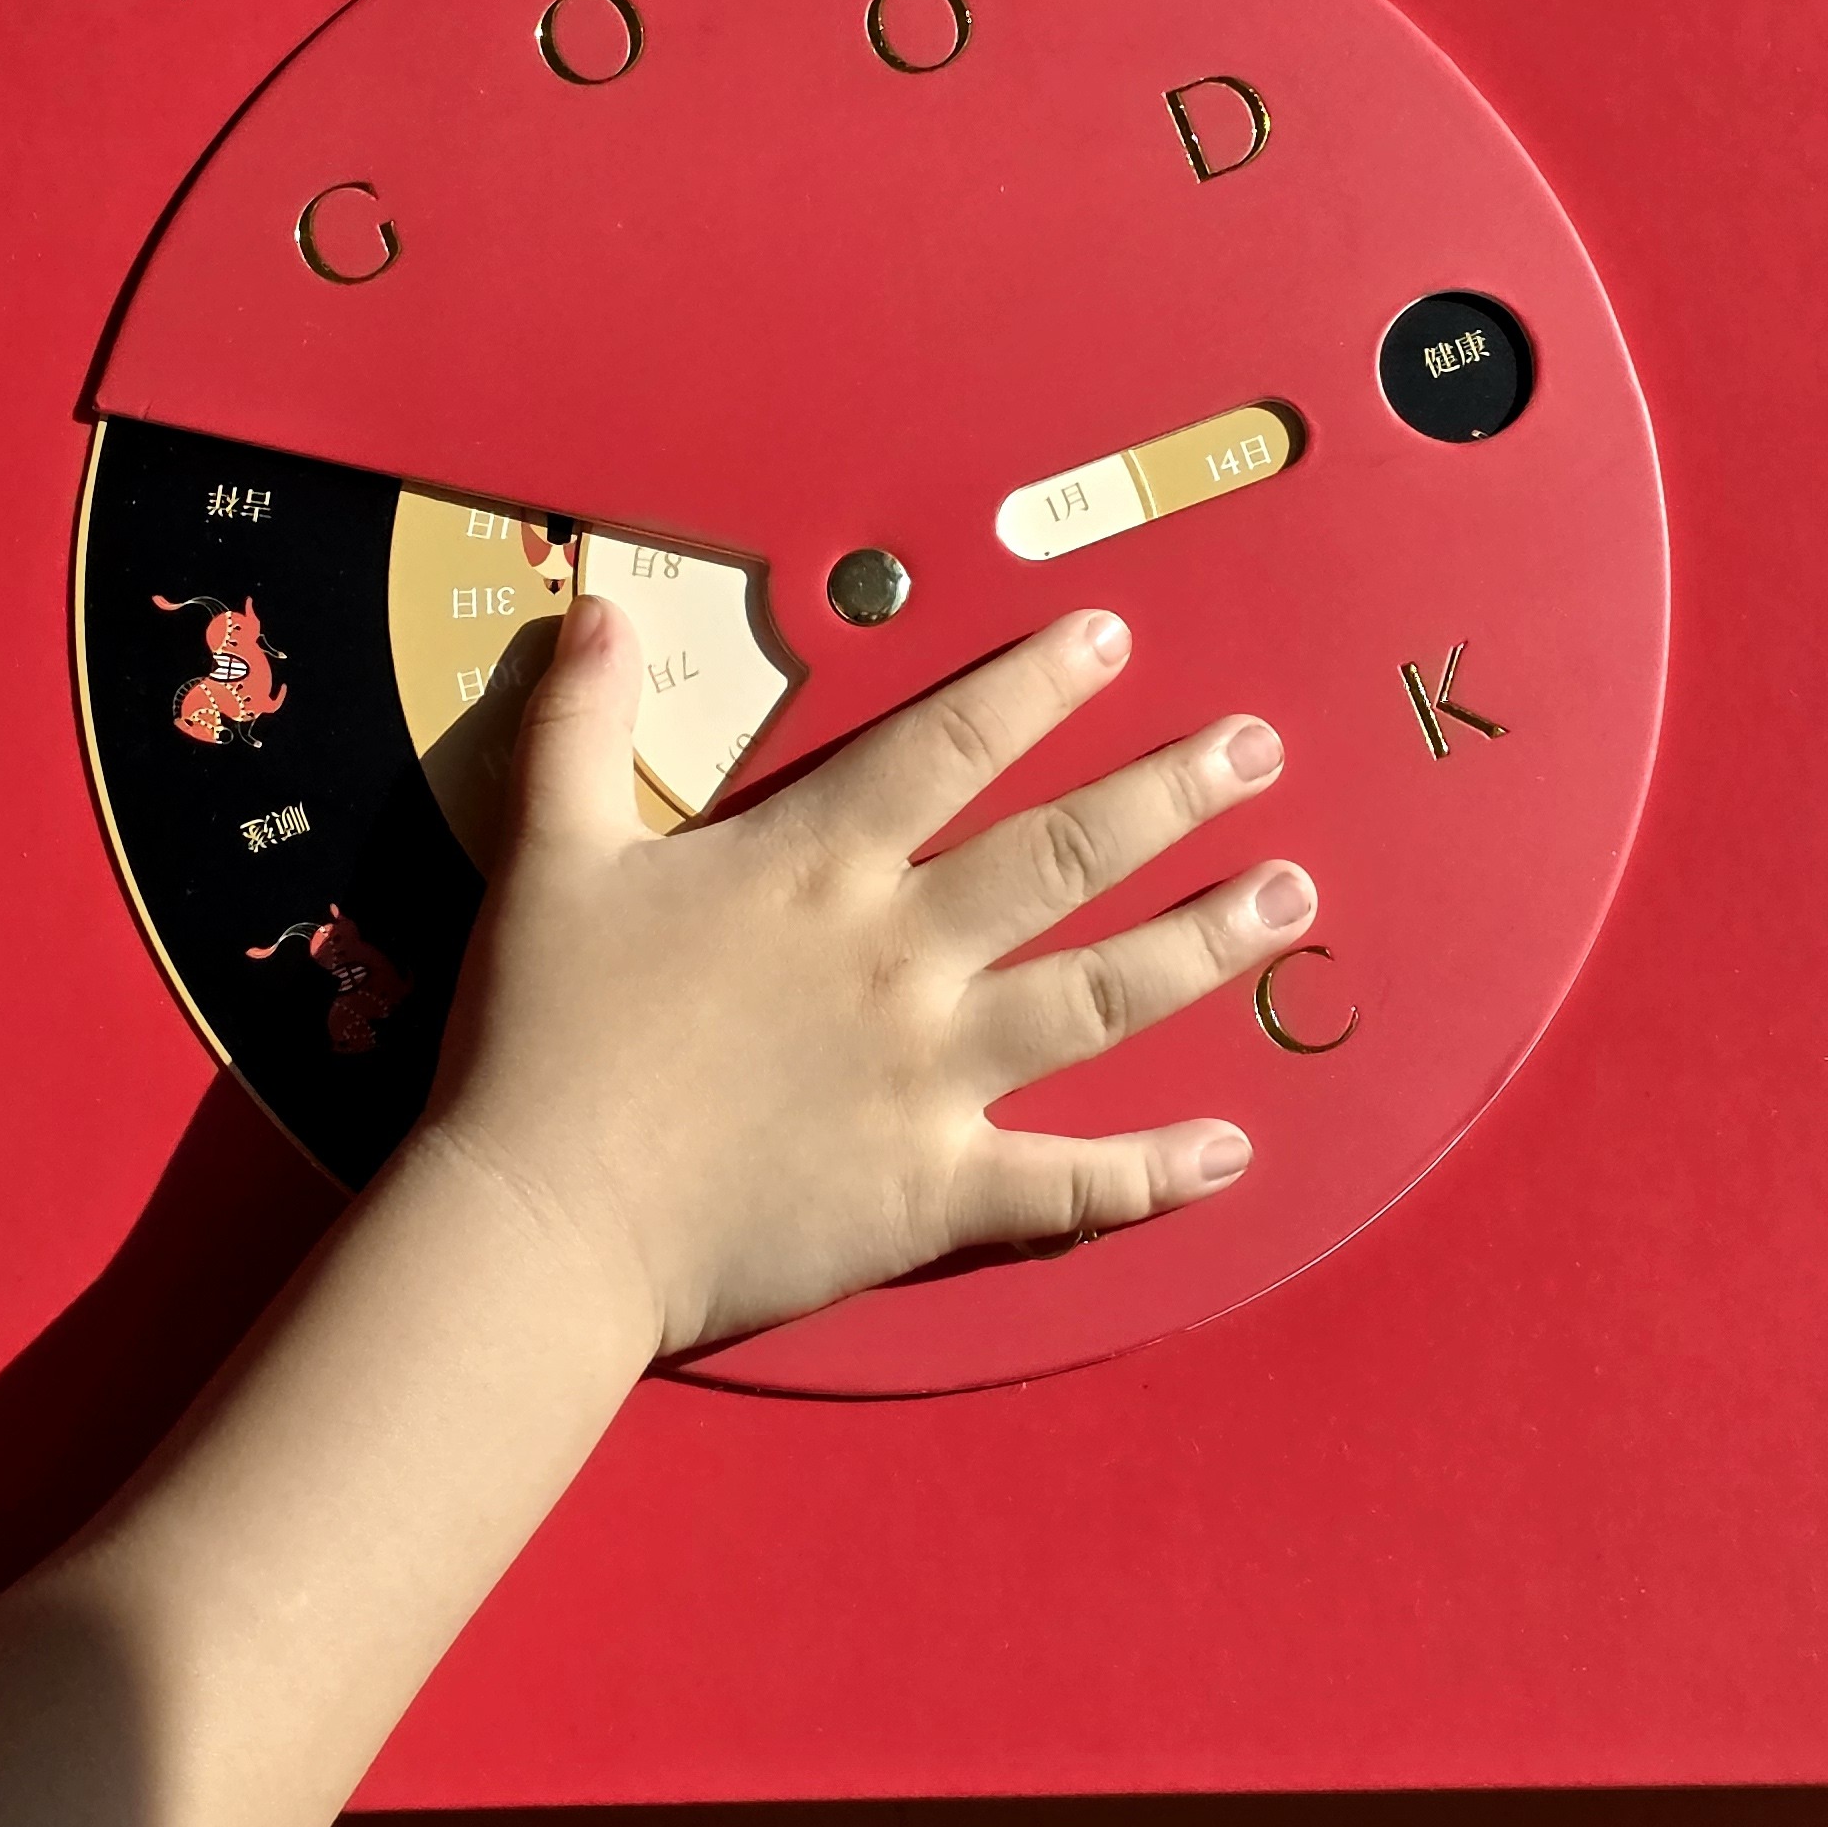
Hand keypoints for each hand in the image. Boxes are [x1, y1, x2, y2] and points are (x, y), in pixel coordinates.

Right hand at [409, 596, 1309, 1358]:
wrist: (538, 1217)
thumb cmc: (538, 1041)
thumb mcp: (544, 860)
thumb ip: (573, 731)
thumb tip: (589, 610)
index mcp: (810, 868)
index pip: (947, 747)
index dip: (1037, 685)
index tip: (1114, 638)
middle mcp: (893, 958)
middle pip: (1063, 854)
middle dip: (1172, 792)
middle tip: (1260, 749)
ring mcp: (926, 1076)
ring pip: (1099, 997)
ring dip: (1203, 947)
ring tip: (1290, 900)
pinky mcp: (931, 1191)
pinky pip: (1068, 1187)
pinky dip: (1154, 1174)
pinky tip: (1235, 1151)